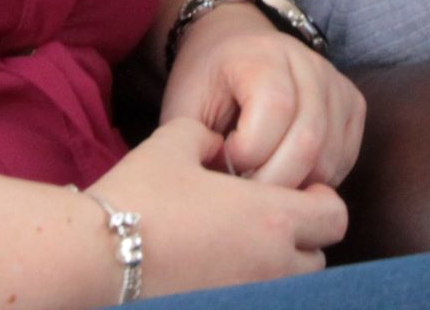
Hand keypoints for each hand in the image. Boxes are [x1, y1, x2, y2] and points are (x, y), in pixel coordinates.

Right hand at [91, 118, 346, 297]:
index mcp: (271, 217)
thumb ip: (209, 136)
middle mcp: (272, 265)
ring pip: (292, 287)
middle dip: (302, 239)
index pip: (335, 216)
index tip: (293, 190)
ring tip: (242, 250)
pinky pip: (259, 301)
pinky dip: (253, 289)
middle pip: (319, 258)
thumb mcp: (175, 142)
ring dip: (279, 269)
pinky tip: (219, 272)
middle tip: (266, 222)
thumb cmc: (139, 195)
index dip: (320, 200)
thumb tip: (219, 146)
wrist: (95, 255)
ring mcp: (251, 297)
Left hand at [158, 3, 364, 186]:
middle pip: (309, 140)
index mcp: (261, 55)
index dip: (248, 151)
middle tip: (244, 194)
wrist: (232, 47)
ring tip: (262, 187)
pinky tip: (288, 178)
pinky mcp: (353, 104)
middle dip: (273, 183)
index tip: (223, 162)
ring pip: (330, 157)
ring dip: (295, 188)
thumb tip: (223, 202)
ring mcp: (335, 82)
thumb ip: (197, 149)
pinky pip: (345, 159)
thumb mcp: (185, 109)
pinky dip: (317, 182)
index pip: (275, 109)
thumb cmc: (205, 85)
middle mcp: (308, 62)